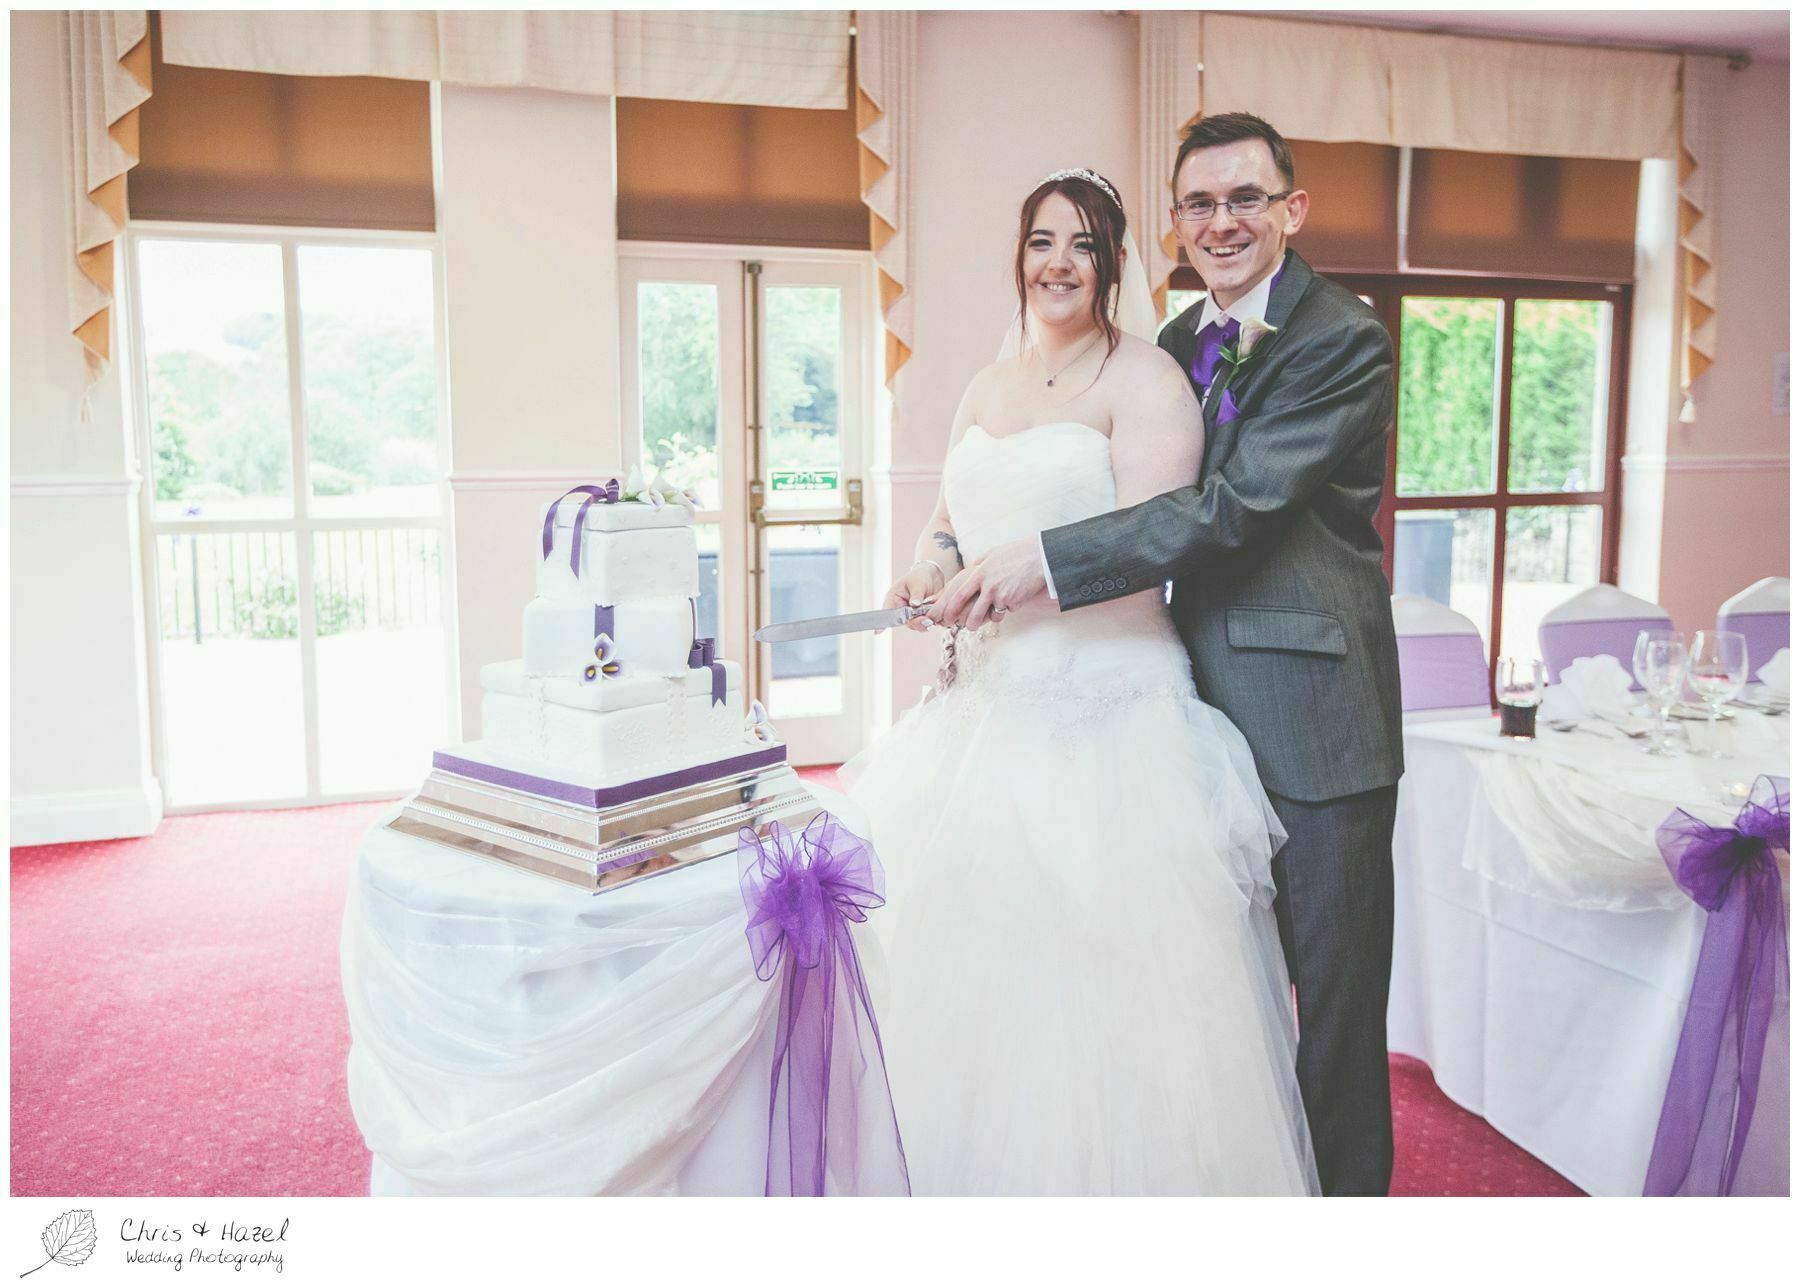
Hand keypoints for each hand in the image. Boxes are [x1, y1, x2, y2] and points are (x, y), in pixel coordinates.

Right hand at [881, 562, 945, 630]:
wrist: (931, 577)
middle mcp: (900, 610)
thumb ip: (916, 594)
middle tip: (927, 620)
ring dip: (925, 623)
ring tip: (933, 618)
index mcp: (893, 599)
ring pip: (916, 625)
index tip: (878, 631)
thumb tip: (914, 604)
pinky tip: (936, 616)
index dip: (882, 623)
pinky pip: (924, 624)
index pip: (886, 613)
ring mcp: (910, 616)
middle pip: (905, 622)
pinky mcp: (920, 618)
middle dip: (917, 623)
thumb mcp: (917, 583)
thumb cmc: (919, 577)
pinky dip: (931, 622)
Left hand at [927, 537, 1046, 629]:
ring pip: (981, 616)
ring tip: (974, 626)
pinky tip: (1010, 603)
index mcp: (979, 571)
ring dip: (976, 624)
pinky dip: (1004, 611)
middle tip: (953, 625)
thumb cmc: (1017, 554)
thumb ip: (979, 564)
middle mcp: (986, 583)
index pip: (957, 592)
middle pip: (966, 608)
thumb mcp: (993, 554)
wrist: (1040, 557)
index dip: (947, 606)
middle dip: (958, 620)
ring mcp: (998, 593)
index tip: (942, 615)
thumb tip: (969, 571)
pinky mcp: (1010, 601)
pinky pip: (1002, 612)